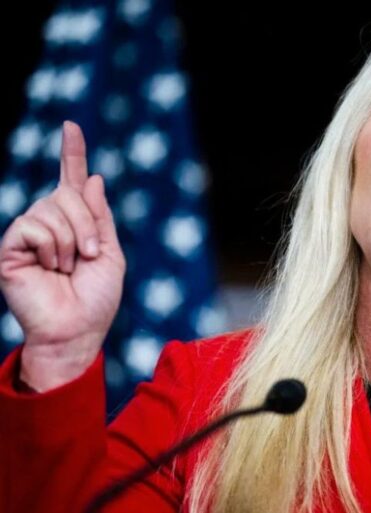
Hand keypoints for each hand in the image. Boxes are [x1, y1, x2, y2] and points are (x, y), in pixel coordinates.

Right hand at [0, 121, 125, 390]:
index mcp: (75, 223)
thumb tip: (93, 178)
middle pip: (67, 193)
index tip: (71, 126)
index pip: (70, 181)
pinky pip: (33, 226)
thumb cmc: (96, 298)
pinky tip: (49, 268)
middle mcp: (49, 223)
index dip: (72, 153)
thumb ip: (100, 216)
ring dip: (71, 241)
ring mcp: (28, 234)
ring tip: (67, 267)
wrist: (78, 329)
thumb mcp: (109, 253)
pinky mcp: (11, 247)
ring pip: (51, 209)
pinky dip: (51, 247)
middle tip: (88, 257)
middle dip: (86, 224)